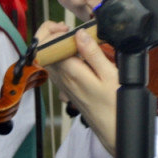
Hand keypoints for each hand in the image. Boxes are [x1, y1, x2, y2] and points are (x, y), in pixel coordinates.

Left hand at [46, 29, 119, 155]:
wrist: (113, 129)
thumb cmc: (115, 104)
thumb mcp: (110, 75)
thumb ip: (93, 53)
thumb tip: (79, 34)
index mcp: (70, 73)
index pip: (46, 47)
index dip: (52, 32)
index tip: (68, 27)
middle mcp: (61, 78)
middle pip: (42, 52)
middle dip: (49, 35)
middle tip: (66, 28)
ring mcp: (62, 83)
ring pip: (48, 59)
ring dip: (55, 45)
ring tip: (72, 36)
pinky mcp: (66, 87)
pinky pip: (56, 67)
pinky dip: (61, 55)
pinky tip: (76, 52)